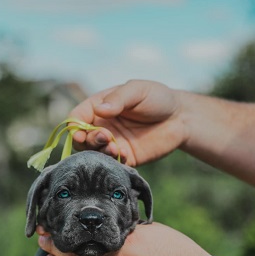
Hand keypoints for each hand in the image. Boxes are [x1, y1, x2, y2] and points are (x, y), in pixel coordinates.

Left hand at [37, 223, 209, 255]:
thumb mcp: (156, 232)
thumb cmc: (180, 253)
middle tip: (42, 241)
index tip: (54, 224)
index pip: (91, 233)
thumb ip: (133, 230)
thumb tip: (119, 224)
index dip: (70, 230)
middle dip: (56, 247)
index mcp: (127, 240)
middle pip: (79, 254)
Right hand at [70, 80, 188, 166]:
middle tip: (104, 137)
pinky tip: (123, 154)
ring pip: (94, 154)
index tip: (80, 132)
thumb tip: (101, 110)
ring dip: (99, 152)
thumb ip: (119, 99)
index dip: (74, 127)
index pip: (76, 118)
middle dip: (88, 141)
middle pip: (81, 139)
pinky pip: (111, 164)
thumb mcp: (137, 90)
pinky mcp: (125, 158)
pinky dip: (112, 162)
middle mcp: (102, 127)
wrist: (180, 118)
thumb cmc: (157, 98)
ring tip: (114, 148)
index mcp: (99, 108)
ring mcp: (112, 144)